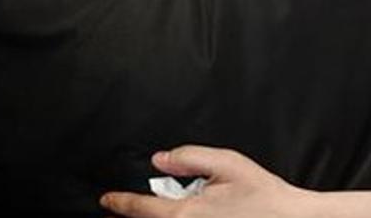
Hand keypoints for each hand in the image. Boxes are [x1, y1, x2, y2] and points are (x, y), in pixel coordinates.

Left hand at [101, 146, 370, 217]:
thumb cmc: (263, 195)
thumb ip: (190, 158)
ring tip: (154, 208)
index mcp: (187, 212)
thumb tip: (160, 160)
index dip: (119, 203)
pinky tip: (184, 212)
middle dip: (136, 214)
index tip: (107, 200)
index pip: (142, 209)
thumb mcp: (228, 164)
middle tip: (126, 203)